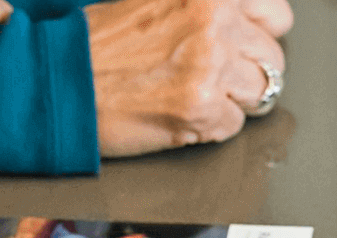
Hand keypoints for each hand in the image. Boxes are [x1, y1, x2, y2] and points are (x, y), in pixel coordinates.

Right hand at [85, 0, 294, 156]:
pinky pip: (234, 125)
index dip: (261, 33)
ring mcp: (210, 65)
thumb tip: (251, 23)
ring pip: (262, 93)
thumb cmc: (100, 40)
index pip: (276, 13)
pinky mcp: (201, 108)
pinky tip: (179, 111)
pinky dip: (211, 126)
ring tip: (196, 94)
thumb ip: (208, 9)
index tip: (246, 44)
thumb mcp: (162, 0)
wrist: (59, 77)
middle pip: (273, 58)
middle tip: (213, 76)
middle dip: (248, 71)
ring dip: (235, 100)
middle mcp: (214, 20)